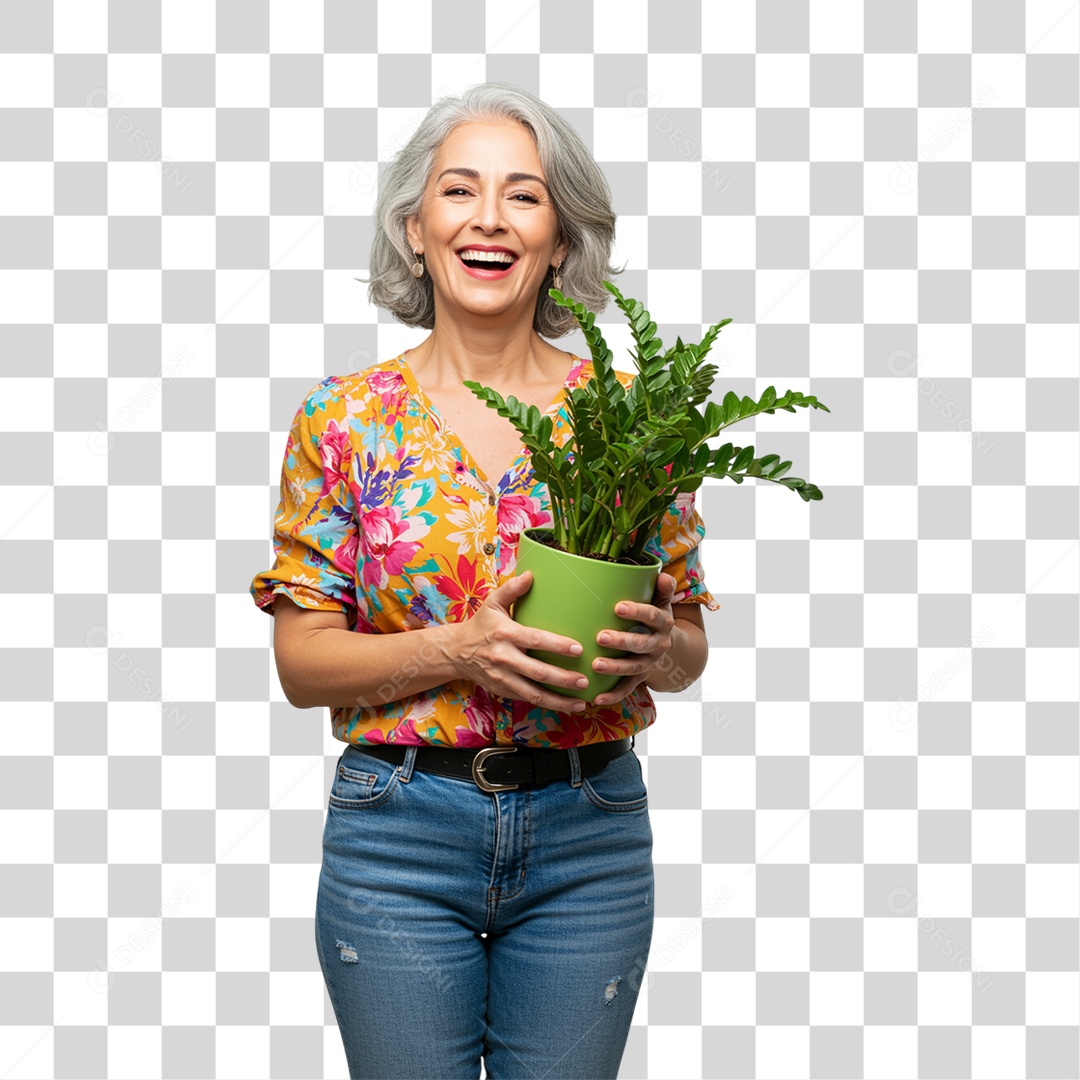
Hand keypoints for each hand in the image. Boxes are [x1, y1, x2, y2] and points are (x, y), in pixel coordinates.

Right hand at [450, 571, 590, 713]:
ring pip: (534, 694)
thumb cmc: (480, 625)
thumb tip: (530, 574)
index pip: (535, 640)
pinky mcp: (503, 691)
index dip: (557, 645)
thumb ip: (511, 589)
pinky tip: (567, 705)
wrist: (455, 653)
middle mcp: (504, 658)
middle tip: (585, 680)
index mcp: (505, 634)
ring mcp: (503, 678)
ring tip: (582, 702)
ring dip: (559, 701)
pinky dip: (548, 705)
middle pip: (538, 672)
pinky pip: (528, 700)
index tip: (578, 649)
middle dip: (563, 679)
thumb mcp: (491, 603)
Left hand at [589, 572, 676, 706]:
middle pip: (641, 644)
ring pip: (633, 668)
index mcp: (663, 622)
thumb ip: (662, 588)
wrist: (669, 646)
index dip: (637, 612)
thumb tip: (662, 575)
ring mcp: (650, 663)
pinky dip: (612, 695)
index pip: (652, 616)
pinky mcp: (640, 678)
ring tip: (595, 665)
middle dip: (622, 641)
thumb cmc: (654, 616)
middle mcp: (659, 644)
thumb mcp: (662, 601)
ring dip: (615, 667)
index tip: (618, 607)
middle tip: (600, 637)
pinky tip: (596, 699)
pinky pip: (627, 688)